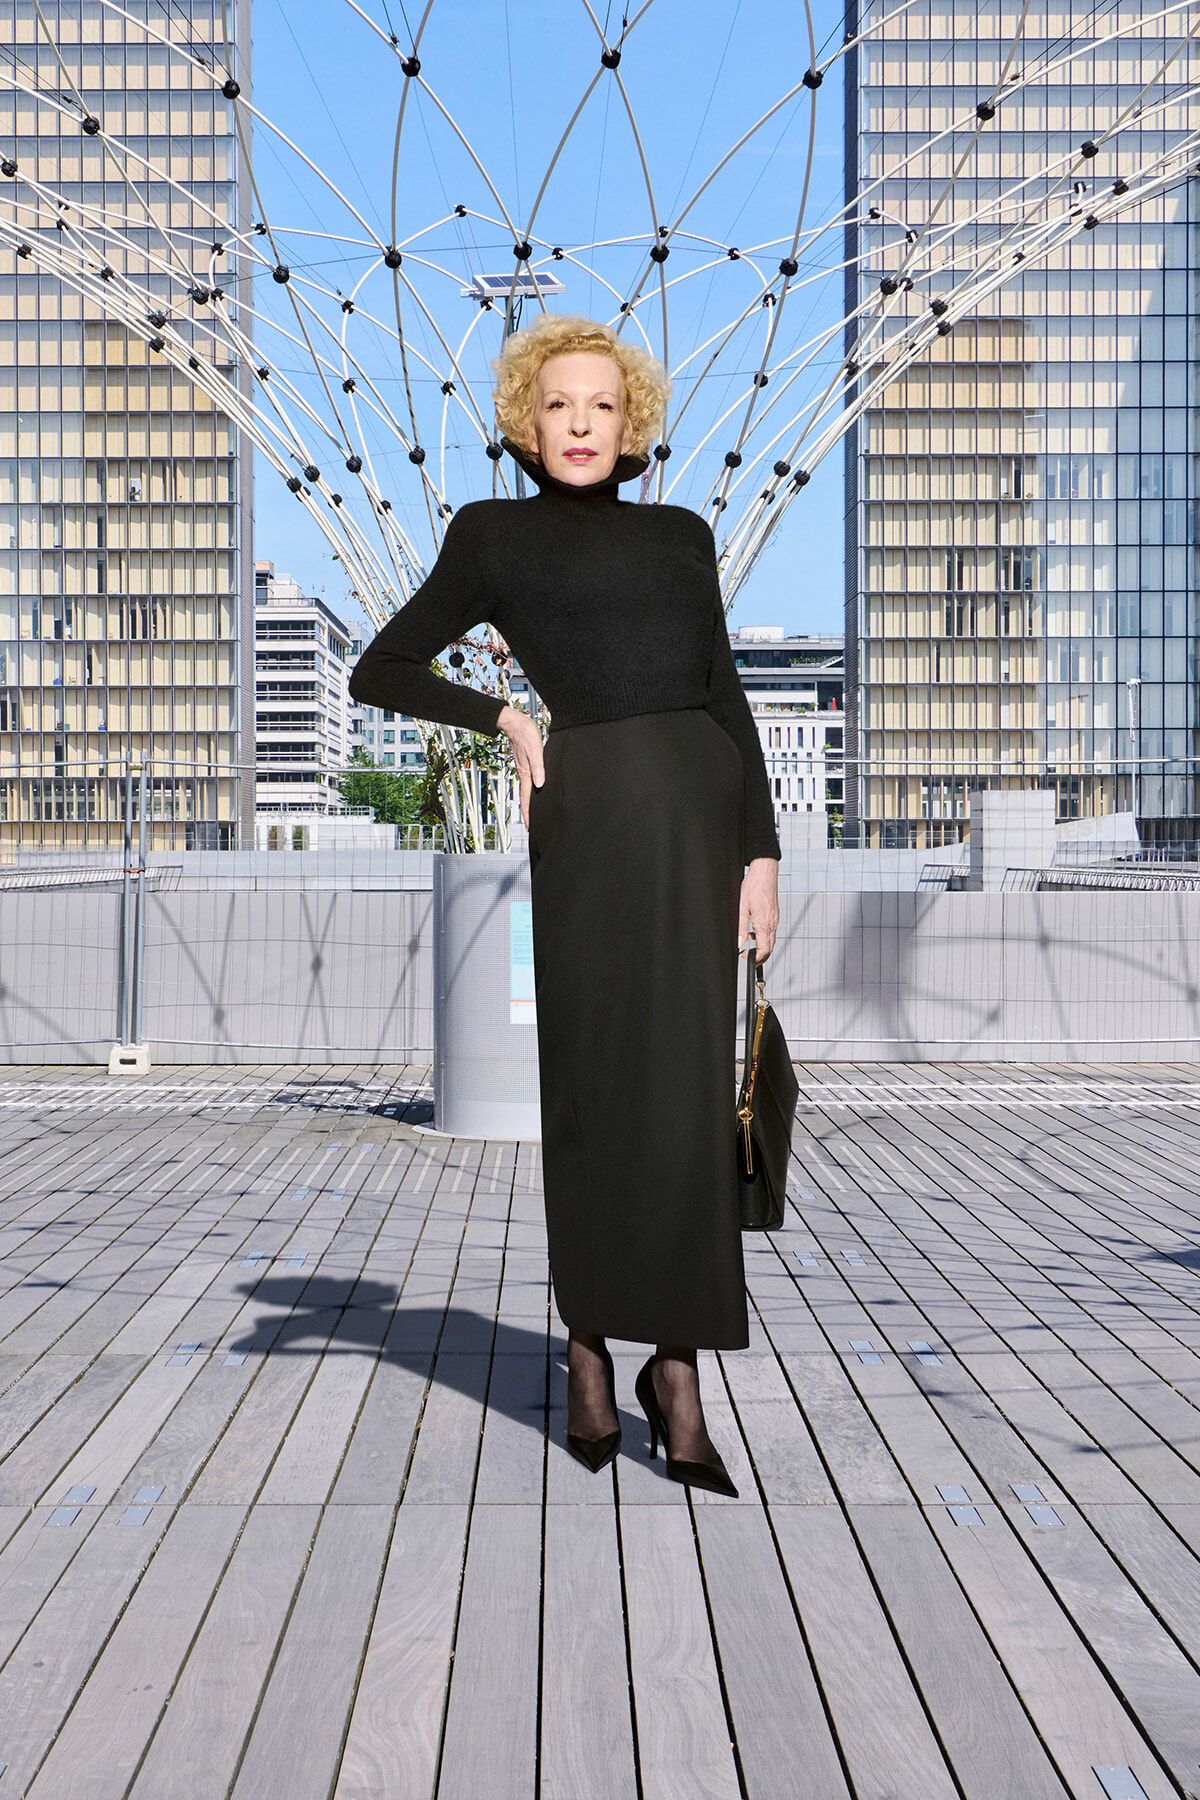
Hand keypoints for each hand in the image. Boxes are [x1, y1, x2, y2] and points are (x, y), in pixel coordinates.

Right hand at [497, 703, 544, 826]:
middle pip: (526, 798)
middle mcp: (524, 774)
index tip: (530, 826)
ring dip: (530, 802)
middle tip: (532, 825)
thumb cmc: (525, 734)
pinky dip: (531, 791)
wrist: (514, 722)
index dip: (529, 813)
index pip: (526, 799)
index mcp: (526, 774)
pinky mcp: (526, 763)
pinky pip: (529, 782)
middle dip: (529, 812)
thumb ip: (538, 767)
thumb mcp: (535, 750)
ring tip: (534, 813)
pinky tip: (536, 789)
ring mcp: (524, 769)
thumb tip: (541, 784)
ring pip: (527, 790)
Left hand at [738, 857, 779, 962]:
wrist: (764, 874)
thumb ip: (741, 928)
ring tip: (748, 946)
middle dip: (760, 957)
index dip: (755, 959)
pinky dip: (763, 936)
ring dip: (761, 946)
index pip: (764, 950)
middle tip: (748, 958)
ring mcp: (775, 919)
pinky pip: (771, 930)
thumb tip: (739, 942)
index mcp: (764, 924)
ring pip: (771, 940)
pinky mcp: (774, 915)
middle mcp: (772, 923)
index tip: (745, 958)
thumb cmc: (754, 887)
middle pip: (770, 948)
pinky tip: (754, 931)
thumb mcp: (742, 908)